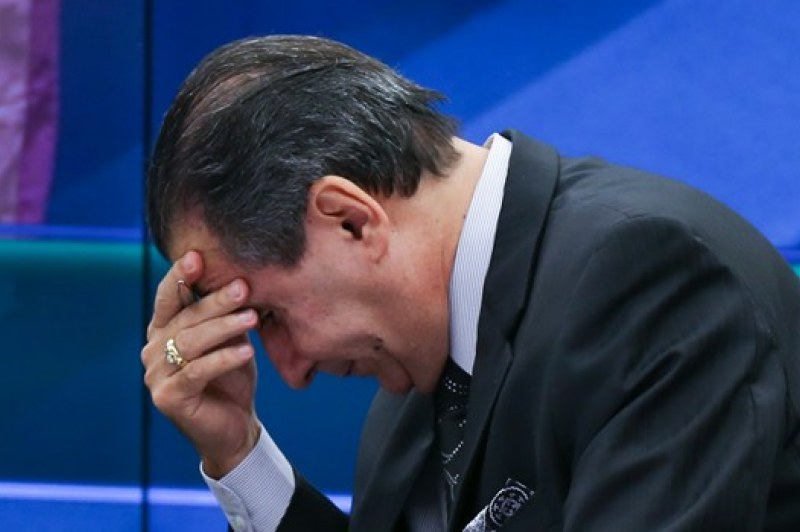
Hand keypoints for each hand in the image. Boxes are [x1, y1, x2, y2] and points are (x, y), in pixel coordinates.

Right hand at [141, 251, 260, 477]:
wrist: (235, 427)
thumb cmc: (232, 378)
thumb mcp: (229, 339)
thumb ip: (225, 314)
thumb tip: (239, 279)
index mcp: (163, 330)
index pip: (168, 296)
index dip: (180, 275)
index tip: (197, 255)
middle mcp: (153, 350)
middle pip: (184, 317)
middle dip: (215, 300)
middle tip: (243, 286)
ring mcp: (156, 375)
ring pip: (190, 342)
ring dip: (223, 327)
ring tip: (253, 317)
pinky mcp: (168, 397)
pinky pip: (197, 371)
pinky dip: (223, 359)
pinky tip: (247, 350)